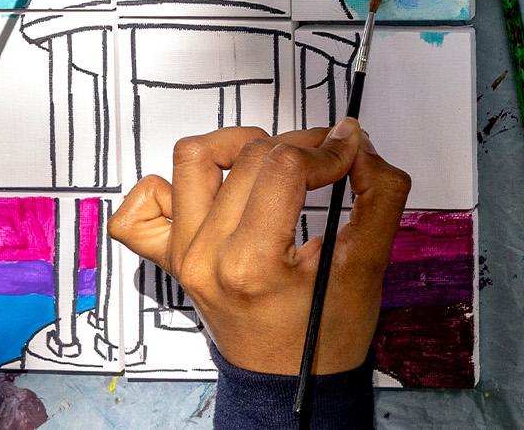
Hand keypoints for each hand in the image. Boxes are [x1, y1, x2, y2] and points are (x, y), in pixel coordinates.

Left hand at [108, 121, 411, 374]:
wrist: (288, 379)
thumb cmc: (321, 335)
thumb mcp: (368, 267)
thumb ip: (379, 196)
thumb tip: (359, 143)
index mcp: (251, 263)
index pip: (285, 167)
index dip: (328, 149)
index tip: (351, 153)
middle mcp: (206, 255)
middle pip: (250, 156)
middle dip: (301, 144)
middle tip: (329, 156)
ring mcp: (183, 254)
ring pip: (194, 160)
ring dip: (237, 145)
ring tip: (271, 161)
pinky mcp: (171, 256)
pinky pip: (144, 205)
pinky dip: (170, 184)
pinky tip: (212, 189)